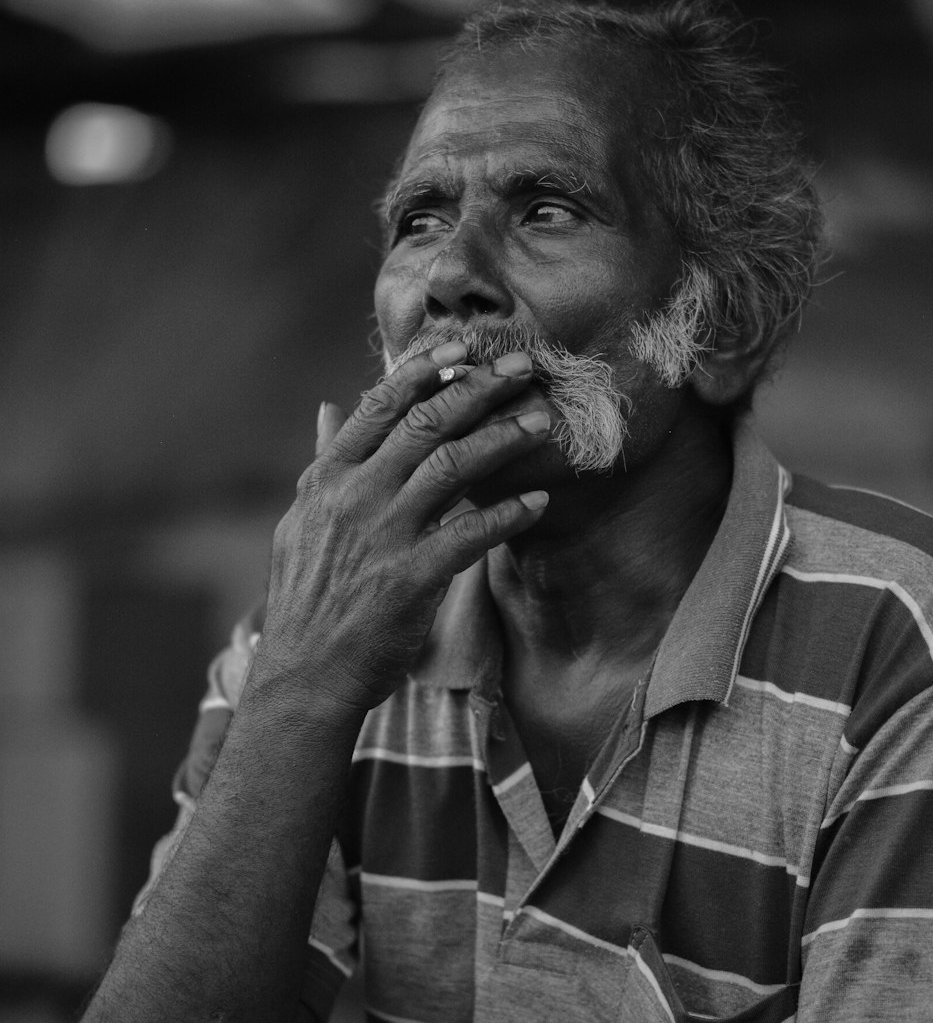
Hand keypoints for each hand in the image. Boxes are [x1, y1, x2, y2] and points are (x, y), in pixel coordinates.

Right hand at [252, 341, 550, 717]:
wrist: (305, 674)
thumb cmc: (307, 599)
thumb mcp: (301, 521)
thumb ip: (323, 461)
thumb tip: (327, 407)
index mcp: (327, 479)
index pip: (378, 407)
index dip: (424, 370)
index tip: (462, 347)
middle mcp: (354, 497)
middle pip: (424, 424)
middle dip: (479, 388)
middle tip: (523, 367)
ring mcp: (383, 536)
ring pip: (451, 467)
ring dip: (502, 439)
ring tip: (541, 423)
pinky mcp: (411, 578)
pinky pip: (470, 535)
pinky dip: (506, 515)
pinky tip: (537, 501)